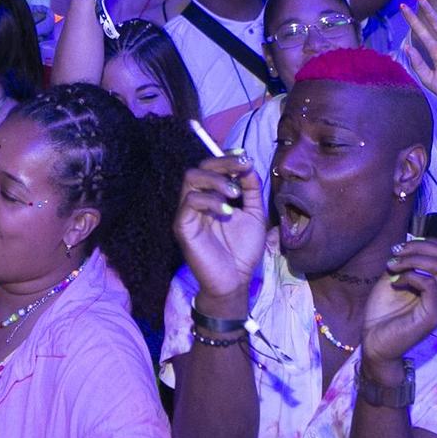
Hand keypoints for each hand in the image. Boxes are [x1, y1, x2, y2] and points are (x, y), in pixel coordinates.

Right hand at [174, 154, 266, 305]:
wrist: (235, 281)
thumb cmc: (243, 250)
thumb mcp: (254, 214)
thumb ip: (251, 190)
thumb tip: (248, 165)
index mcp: (213, 197)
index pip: (212, 168)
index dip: (226, 158)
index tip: (244, 156)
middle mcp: (198, 201)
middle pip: (200, 168)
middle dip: (222, 163)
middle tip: (241, 167)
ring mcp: (188, 212)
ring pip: (190, 178)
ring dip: (216, 180)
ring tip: (235, 194)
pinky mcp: (183, 226)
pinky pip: (190, 201)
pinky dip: (210, 201)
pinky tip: (227, 212)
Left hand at [360, 239, 436, 365]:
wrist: (375, 342)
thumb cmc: (384, 312)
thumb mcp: (395, 278)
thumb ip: (407, 262)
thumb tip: (410, 243)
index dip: (430, 242)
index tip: (404, 247)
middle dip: (420, 246)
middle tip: (396, 253)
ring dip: (413, 260)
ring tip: (393, 266)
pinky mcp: (434, 315)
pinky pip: (430, 284)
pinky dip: (410, 276)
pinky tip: (396, 283)